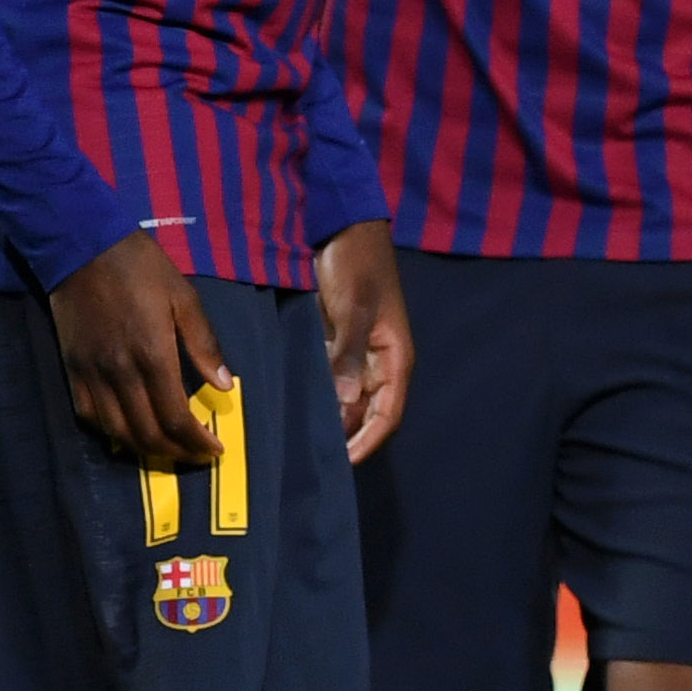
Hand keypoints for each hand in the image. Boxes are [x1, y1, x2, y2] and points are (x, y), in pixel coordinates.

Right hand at [48, 228, 229, 469]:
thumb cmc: (141, 268)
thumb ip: (204, 345)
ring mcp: (91, 373)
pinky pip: (89, 415)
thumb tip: (225, 387)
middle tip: (196, 456)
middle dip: (175, 452)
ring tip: (168, 450)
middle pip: (147, 432)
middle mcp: (119, 372)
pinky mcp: (71, 369)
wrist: (82, 248)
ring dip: (144, 448)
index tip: (215, 450)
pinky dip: (111, 431)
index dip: (197, 441)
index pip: (175, 417)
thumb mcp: (184, 299)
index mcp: (152, 355)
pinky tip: (129, 431)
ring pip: (117, 431)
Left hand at [313, 220, 410, 466]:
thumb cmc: (357, 264)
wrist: (343, 225)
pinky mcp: (337, 341)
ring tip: (300, 443)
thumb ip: (348, 353)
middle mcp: (379, 361)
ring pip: (348, 399)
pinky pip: (331, 380)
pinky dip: (319, 397)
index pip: (387, 414)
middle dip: (347, 438)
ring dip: (332, 420)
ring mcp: (358, 352)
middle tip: (313, 462)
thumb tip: (344, 404)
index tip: (341, 465)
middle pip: (368, 412)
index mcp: (395, 357)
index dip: (367, 442)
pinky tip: (295, 408)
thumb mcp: (354, 306)